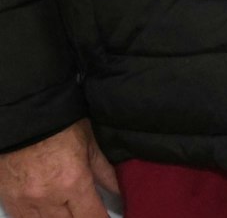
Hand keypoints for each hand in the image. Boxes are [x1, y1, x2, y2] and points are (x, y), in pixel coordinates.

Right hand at [0, 119, 118, 217]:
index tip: (108, 217)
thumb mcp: (89, 144)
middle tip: (88, 211)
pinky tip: (50, 212)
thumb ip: (104, 171)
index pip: (93, 217)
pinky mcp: (10, 202)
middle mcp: (49, 198)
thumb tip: (118, 191)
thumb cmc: (60, 126)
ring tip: (71, 210)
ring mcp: (26, 203)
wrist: (22, 117)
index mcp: (73, 182)